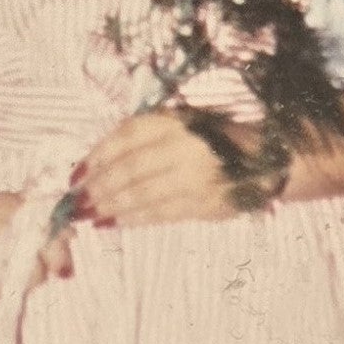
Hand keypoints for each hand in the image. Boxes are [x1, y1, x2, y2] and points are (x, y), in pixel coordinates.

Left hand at [76, 110, 242, 227]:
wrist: (267, 160)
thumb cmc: (216, 138)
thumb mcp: (183, 121)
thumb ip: (147, 135)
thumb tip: (98, 161)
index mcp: (176, 122)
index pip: (126, 137)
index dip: (97, 156)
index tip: (76, 174)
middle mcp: (184, 148)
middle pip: (130, 170)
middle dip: (99, 187)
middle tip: (77, 201)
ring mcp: (195, 179)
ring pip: (143, 195)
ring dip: (111, 207)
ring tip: (90, 214)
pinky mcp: (204, 205)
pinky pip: (162, 214)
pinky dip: (135, 219)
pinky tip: (116, 222)